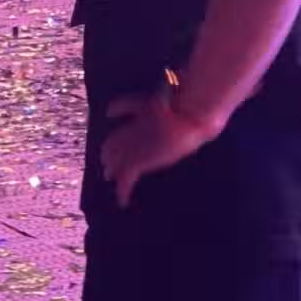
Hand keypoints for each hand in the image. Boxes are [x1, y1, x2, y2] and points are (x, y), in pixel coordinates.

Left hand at [100, 91, 211, 207]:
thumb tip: (189, 106)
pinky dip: (122, 190)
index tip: (110, 113)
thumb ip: (177, 102)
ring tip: (108, 176)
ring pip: (114, 157)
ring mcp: (134, 142)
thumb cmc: (194, 107)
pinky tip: (122, 201)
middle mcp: (136, 124)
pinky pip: (125, 178)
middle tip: (106, 158)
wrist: (189, 114)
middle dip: (109, 149)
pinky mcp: (138, 160)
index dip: (115, 110)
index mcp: (146, 107)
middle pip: (114, 138)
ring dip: (112, 167)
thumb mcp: (184, 99)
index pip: (121, 106)